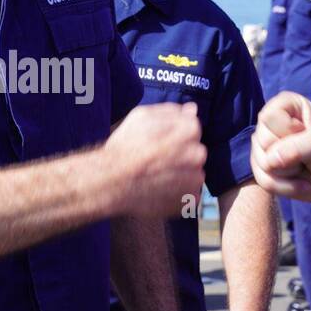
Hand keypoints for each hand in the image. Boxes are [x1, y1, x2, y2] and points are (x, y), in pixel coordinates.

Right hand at [105, 104, 206, 218]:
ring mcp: (195, 180)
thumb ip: (171, 112)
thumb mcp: (142, 117)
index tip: (159, 142)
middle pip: (194, 152)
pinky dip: (178, 193)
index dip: (174, 135)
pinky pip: (189, 193)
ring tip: (156, 177)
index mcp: (189, 131)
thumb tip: (191, 110)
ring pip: (192, 173)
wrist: (112, 183)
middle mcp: (197, 155)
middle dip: (180, 155)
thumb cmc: (125, 148)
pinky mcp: (190, 200)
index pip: (192, 129)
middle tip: (156, 160)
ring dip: (180, 174)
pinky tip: (159, 190)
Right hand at [250, 91, 310, 202]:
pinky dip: (285, 187)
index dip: (288, 130)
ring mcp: (265, 147)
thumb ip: (297, 148)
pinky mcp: (265, 168)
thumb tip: (269, 163)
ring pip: (262, 163)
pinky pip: (263, 181)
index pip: (269, 117)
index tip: (308, 132)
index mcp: (285, 105)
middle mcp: (270, 124)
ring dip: (288, 173)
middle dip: (289, 154)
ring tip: (305, 167)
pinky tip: (301, 183)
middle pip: (262, 141)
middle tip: (309, 153)